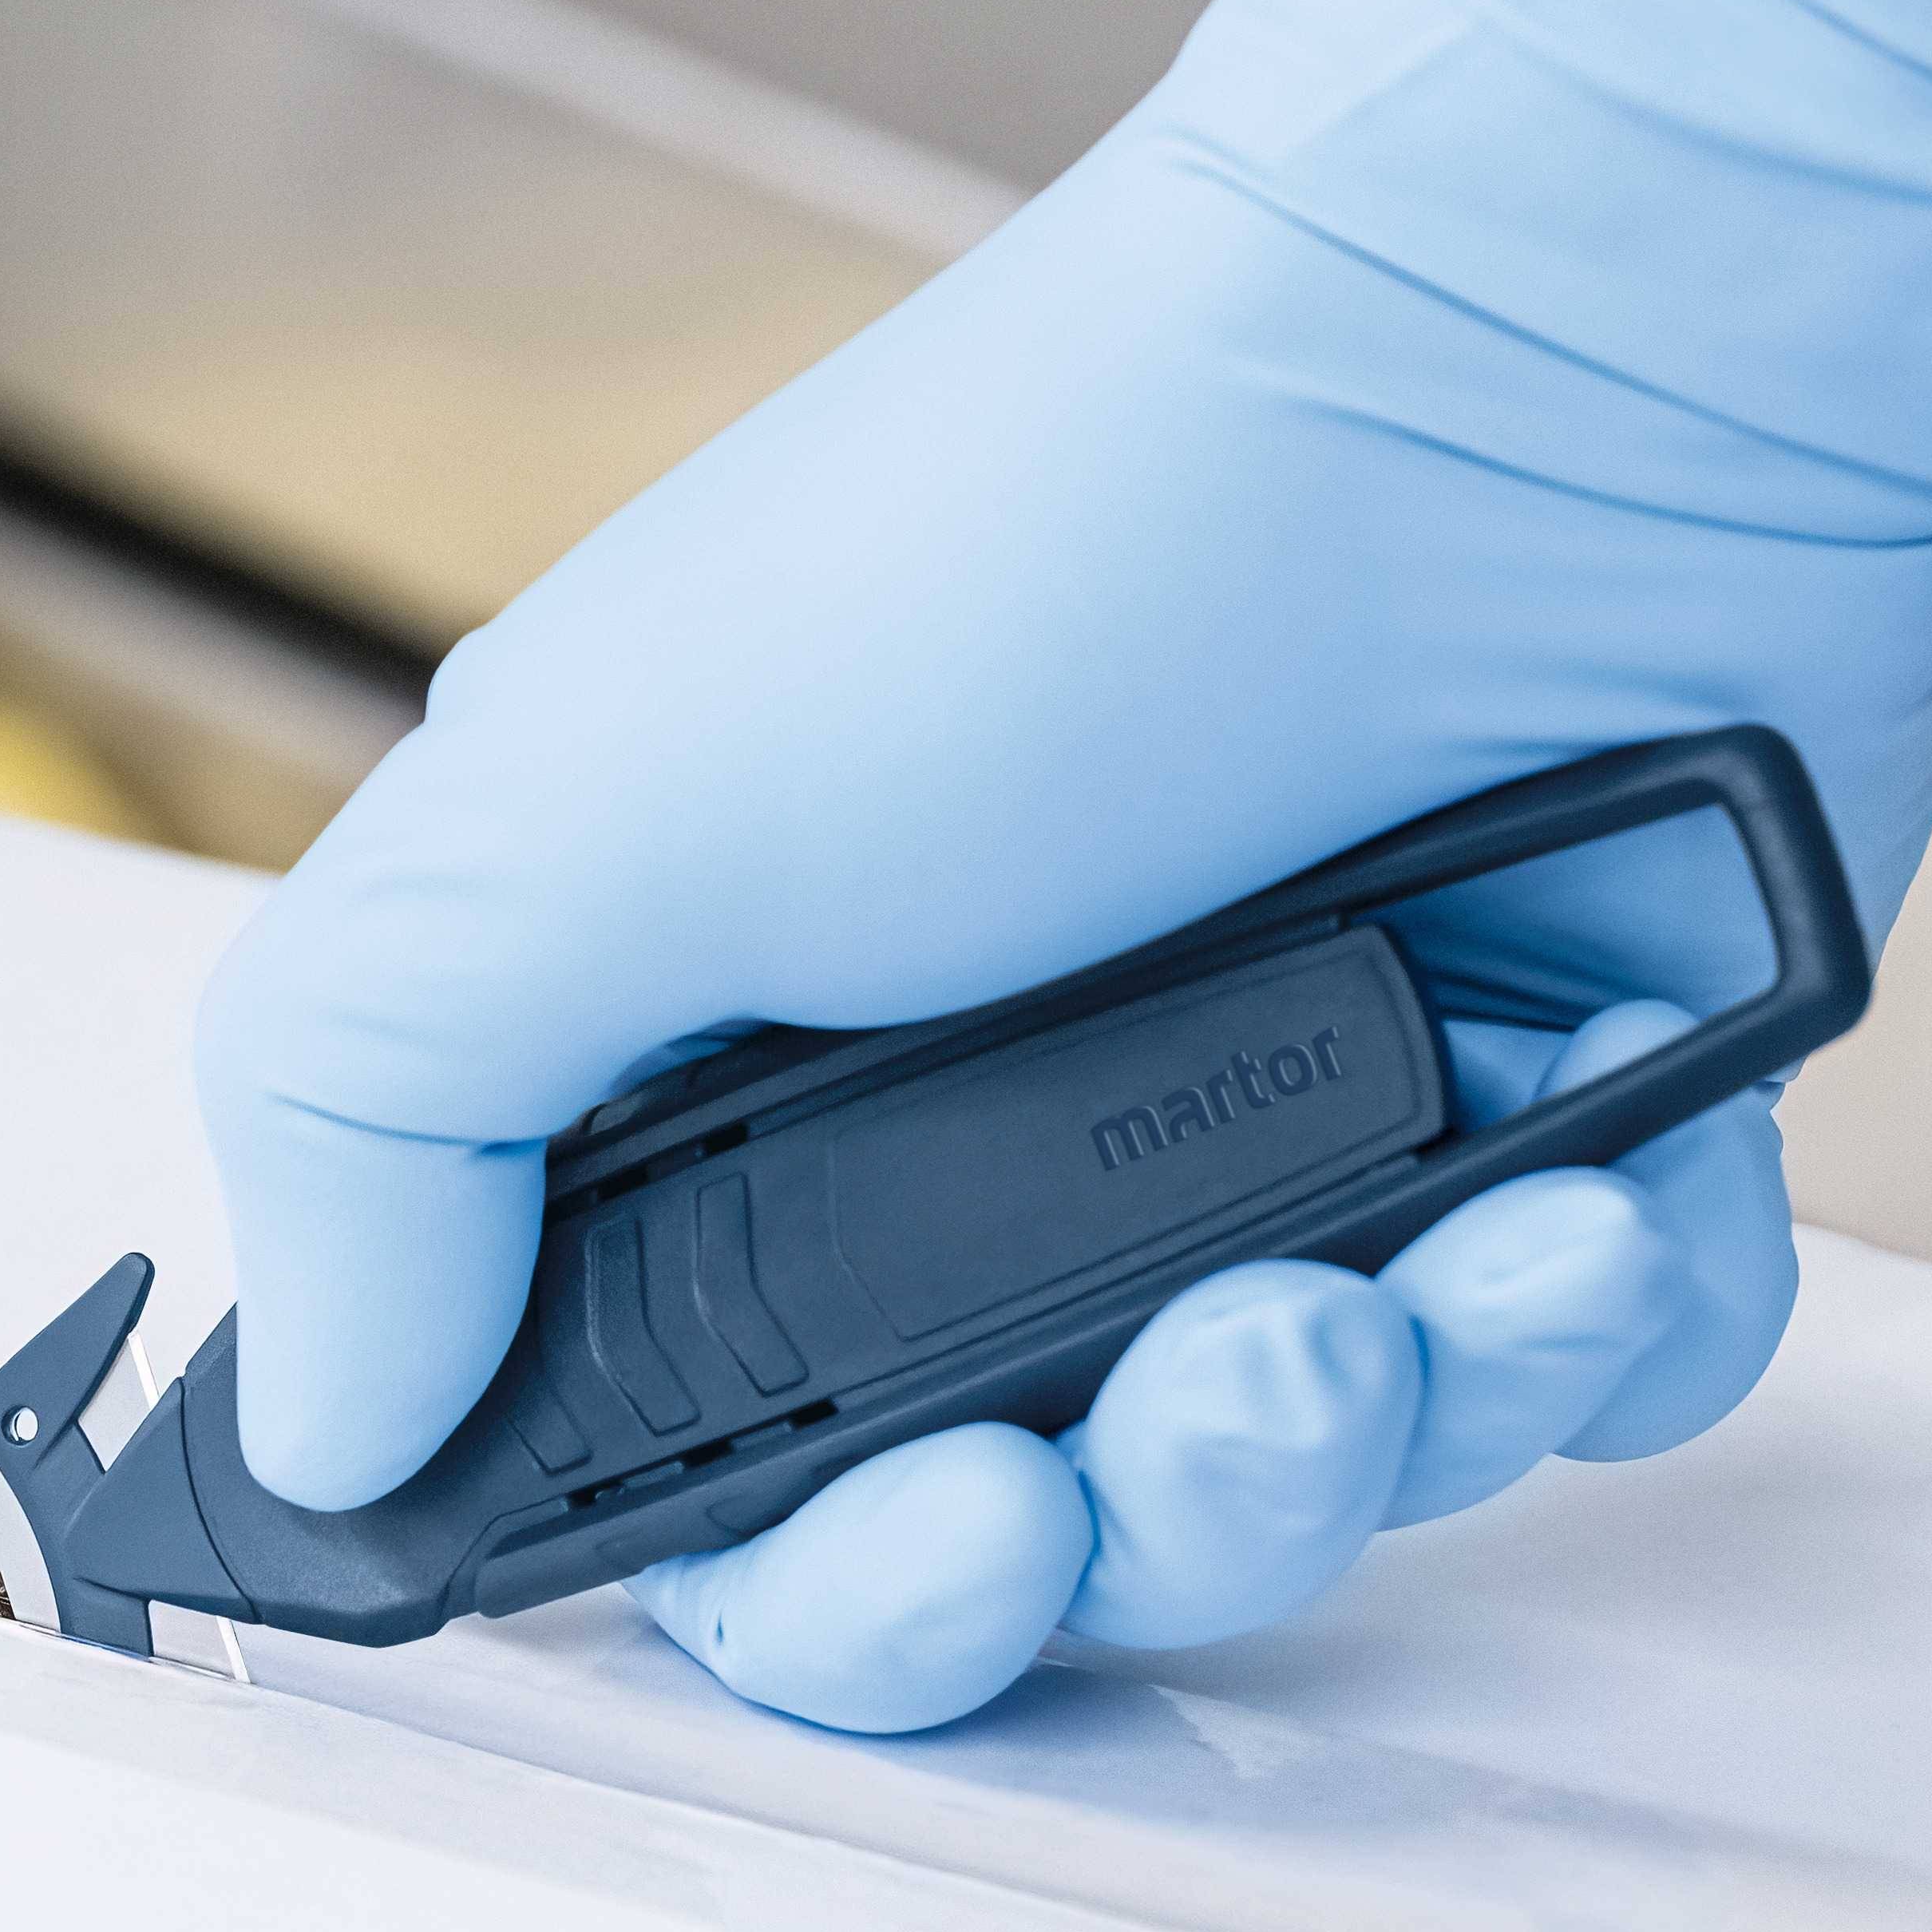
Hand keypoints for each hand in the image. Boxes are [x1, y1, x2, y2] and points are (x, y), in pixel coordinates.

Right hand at [190, 0, 1931, 1732]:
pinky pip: (1606, 1368)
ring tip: (1436, 1262)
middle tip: (1234, 1381)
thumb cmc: (1043, 542)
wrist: (1533, 346)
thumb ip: (376, 1121)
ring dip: (1382, 1418)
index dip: (838, 1586)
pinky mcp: (1588, 1090)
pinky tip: (1604, 1189)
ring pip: (1333, 1475)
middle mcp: (1017, 1109)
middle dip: (1137, 1523)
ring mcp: (1315, 1104)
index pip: (738, 1484)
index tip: (942, 1534)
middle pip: (1049, 1534)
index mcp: (748, 1073)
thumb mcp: (586, 803)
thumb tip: (322, 1428)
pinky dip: (1609, 1324)